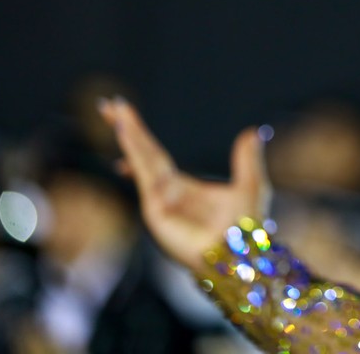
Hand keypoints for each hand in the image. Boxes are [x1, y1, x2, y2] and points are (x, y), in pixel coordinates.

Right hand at [97, 96, 271, 273]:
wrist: (240, 254)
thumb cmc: (246, 228)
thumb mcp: (251, 184)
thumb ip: (247, 159)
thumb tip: (252, 131)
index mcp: (184, 186)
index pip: (155, 156)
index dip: (140, 138)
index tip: (124, 119)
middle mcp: (167, 192)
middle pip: (142, 153)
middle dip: (126, 129)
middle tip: (107, 105)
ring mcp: (159, 200)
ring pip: (142, 159)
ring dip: (128, 135)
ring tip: (111, 110)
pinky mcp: (156, 209)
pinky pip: (145, 174)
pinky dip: (135, 154)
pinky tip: (126, 136)